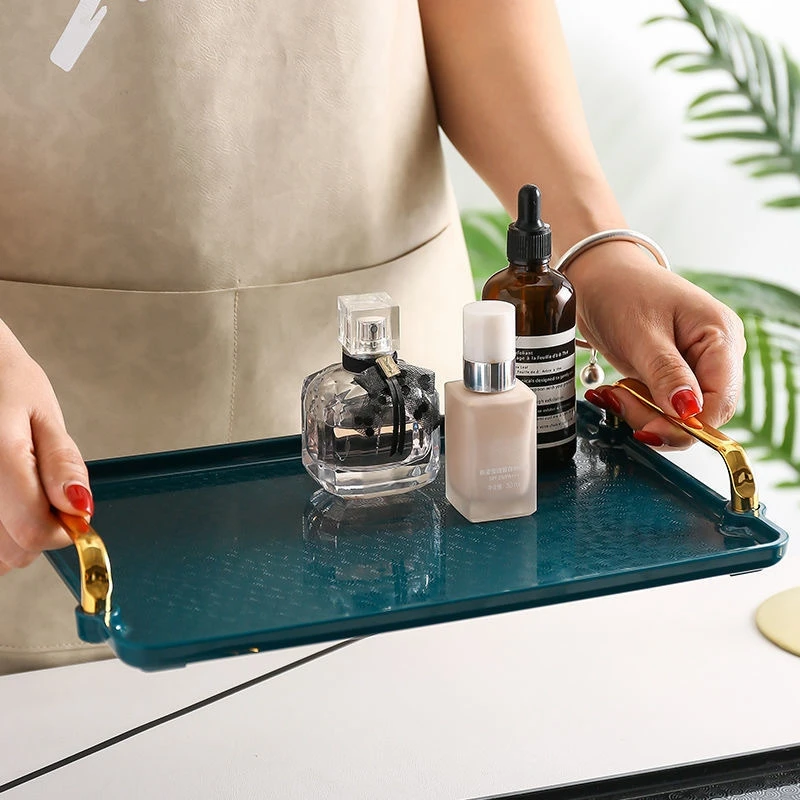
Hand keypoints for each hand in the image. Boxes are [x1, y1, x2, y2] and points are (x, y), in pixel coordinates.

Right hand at [0, 323, 91, 573]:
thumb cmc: (3, 382)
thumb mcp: (43, 414)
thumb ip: (62, 464)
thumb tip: (81, 509)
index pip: (34, 534)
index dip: (64, 528)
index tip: (70, 506)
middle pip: (11, 553)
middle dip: (37, 532)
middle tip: (39, 490)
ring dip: (11, 535)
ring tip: (15, 490)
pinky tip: (3, 499)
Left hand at [567, 242, 745, 447]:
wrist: (597, 277)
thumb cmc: (621, 290)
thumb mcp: (641, 333)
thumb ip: (665, 373)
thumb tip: (688, 412)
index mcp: (721, 336)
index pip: (721, 401)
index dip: (688, 423)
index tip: (649, 427)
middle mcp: (715, 353)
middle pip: (702, 413)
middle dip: (660, 420)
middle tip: (621, 402)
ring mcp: (694, 364)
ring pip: (679, 415)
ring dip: (644, 413)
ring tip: (615, 393)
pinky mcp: (671, 374)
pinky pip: (662, 406)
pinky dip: (638, 406)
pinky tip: (618, 393)